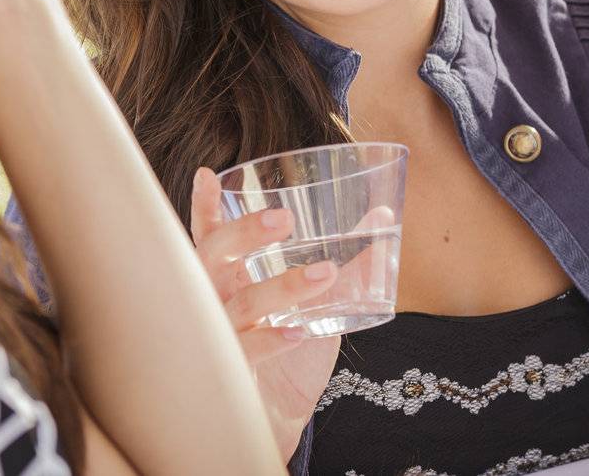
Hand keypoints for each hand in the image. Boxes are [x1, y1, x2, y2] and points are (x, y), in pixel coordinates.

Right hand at [189, 168, 341, 461]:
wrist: (276, 413)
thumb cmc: (287, 346)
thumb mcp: (318, 299)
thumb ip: (345, 262)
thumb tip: (384, 217)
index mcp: (225, 274)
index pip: (207, 234)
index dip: (204, 206)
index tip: (208, 175)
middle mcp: (213, 299)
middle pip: (212, 257)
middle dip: (244, 234)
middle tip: (284, 218)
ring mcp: (219, 334)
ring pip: (240, 302)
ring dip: (282, 286)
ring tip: (326, 273)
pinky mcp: (234, 369)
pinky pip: (246, 350)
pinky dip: (271, 339)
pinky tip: (298, 332)